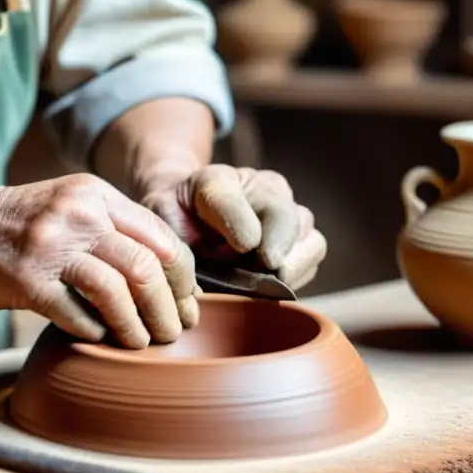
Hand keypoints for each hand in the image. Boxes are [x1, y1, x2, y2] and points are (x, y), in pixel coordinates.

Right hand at [0, 174, 199, 348]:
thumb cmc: (19, 223)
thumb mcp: (70, 205)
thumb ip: (113, 226)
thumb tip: (167, 274)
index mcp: (96, 195)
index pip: (162, 238)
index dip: (183, 278)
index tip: (185, 303)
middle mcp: (79, 215)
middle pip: (148, 266)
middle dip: (168, 308)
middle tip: (172, 331)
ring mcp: (52, 248)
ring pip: (118, 292)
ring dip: (136, 327)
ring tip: (139, 342)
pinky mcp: (28, 281)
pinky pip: (78, 314)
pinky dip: (95, 331)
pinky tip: (99, 337)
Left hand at [140, 166, 326, 290]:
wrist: (190, 212)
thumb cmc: (174, 219)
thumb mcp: (160, 223)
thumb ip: (172, 247)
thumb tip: (199, 291)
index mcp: (215, 181)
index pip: (230, 198)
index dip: (239, 222)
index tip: (244, 246)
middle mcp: (258, 187)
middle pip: (284, 213)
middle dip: (279, 244)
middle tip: (269, 268)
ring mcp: (283, 208)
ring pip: (308, 235)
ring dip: (294, 263)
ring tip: (272, 280)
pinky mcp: (298, 232)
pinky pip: (312, 254)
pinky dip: (299, 272)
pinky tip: (276, 282)